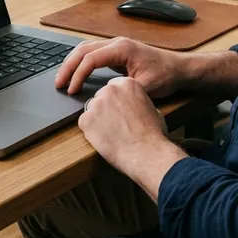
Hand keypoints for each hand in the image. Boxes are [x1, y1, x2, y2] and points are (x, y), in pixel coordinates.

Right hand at [56, 37, 184, 96]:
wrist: (179, 69)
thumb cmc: (165, 76)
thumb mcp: (145, 86)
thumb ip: (123, 89)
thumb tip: (102, 96)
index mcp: (122, 48)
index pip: (91, 59)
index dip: (78, 75)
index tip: (72, 90)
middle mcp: (116, 43)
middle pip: (83, 50)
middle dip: (68, 66)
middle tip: (58, 83)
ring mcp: (116, 46)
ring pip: (85, 49)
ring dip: (71, 63)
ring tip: (61, 79)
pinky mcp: (116, 52)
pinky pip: (92, 53)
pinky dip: (80, 62)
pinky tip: (75, 73)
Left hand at [78, 77, 187, 199]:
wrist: (145, 153)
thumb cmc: (153, 135)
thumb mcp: (153, 109)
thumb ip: (138, 102)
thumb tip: (133, 105)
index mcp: (127, 84)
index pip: (114, 87)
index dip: (117, 101)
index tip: (120, 110)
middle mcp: (110, 90)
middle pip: (101, 97)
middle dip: (106, 109)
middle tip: (115, 124)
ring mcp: (96, 104)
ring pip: (92, 110)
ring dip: (98, 119)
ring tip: (111, 134)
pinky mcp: (86, 120)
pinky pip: (84, 123)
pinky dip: (91, 132)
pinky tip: (104, 139)